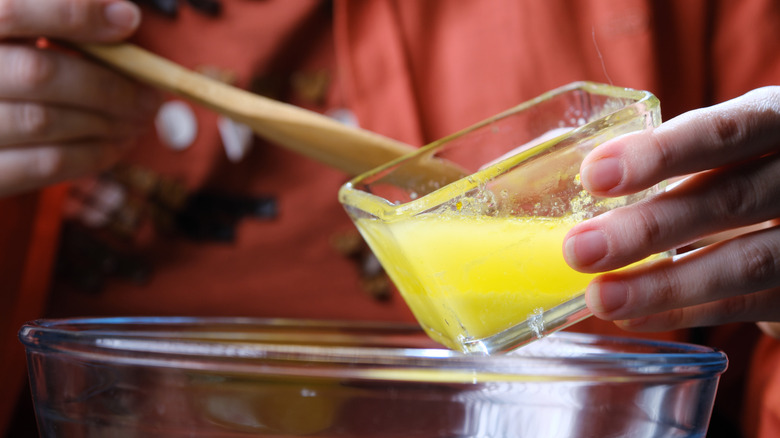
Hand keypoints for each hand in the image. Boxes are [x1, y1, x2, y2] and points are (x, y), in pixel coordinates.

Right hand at [0, 0, 159, 196]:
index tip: (128, 20)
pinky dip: (92, 155)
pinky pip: (44, 165)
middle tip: (150, 98)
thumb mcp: (24, 39)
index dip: (71, 14)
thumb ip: (63, 22)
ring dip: (107, 124)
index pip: (10, 11)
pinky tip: (116, 145)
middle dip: (108, 86)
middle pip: (38, 73)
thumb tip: (122, 19)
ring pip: (45, 122)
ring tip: (139, 122)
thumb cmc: (12, 72)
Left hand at [563, 86, 779, 336]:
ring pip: (745, 262)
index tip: (594, 176)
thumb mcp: (728, 147)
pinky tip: (633, 317)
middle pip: (731, 199)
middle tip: (579, 250)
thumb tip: (566, 173)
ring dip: (663, 285)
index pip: (727, 131)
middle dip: (648, 228)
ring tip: (601, 297)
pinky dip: (685, 313)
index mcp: (776, 121)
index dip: (661, 154)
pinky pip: (747, 305)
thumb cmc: (748, 169)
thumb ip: (669, 158)